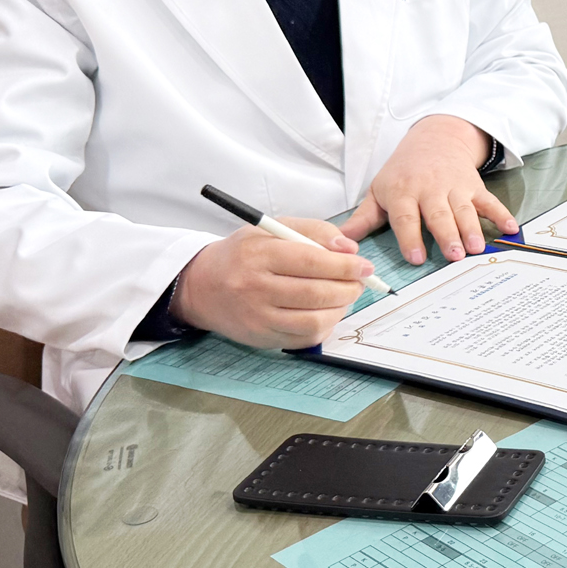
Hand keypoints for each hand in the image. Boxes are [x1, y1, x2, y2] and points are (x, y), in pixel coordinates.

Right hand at [173, 218, 372, 348]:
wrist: (202, 287)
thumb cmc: (243, 254)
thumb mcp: (272, 229)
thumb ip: (313, 231)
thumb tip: (349, 249)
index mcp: (258, 254)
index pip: (311, 261)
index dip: (345, 266)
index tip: (364, 265)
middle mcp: (254, 287)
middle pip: (316, 293)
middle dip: (348, 288)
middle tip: (359, 282)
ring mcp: (257, 317)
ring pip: (313, 320)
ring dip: (340, 309)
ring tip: (345, 296)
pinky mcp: (260, 338)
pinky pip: (304, 338)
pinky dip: (325, 326)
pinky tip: (326, 312)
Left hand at [342, 114, 519, 263]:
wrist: (434, 137)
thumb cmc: (403, 171)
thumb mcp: (378, 190)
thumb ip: (363, 219)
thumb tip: (339, 243)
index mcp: (403, 192)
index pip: (406, 217)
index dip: (410, 237)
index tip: (416, 258)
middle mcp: (429, 188)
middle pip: (438, 214)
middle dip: (446, 234)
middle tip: (454, 255)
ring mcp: (455, 186)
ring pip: (464, 209)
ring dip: (472, 228)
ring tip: (477, 248)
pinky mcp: (474, 185)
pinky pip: (489, 201)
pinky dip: (501, 214)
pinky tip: (511, 228)